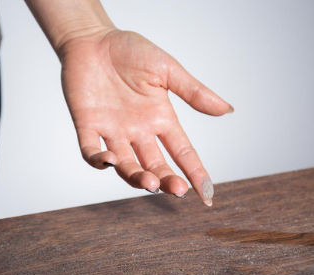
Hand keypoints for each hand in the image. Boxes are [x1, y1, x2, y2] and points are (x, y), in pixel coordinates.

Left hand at [59, 29, 232, 205]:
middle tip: (177, 189)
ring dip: (137, 177)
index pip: (183, 152)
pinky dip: (98, 161)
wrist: (93, 39)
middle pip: (156, 165)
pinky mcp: (88, 126)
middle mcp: (138, 131)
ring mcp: (112, 131)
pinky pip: (90, 151)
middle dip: (167, 180)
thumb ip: (193, 91)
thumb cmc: (130, 50)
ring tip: (149, 182)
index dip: (196, 173)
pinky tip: (110, 161)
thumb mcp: (166, 69)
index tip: (207, 194)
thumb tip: (227, 109)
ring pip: (126, 165)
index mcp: (160, 118)